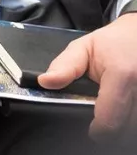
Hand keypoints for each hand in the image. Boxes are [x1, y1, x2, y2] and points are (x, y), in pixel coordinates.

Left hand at [39, 13, 136, 141]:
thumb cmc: (111, 43)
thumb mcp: (82, 48)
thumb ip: (64, 67)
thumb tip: (45, 82)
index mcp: (122, 75)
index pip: (110, 117)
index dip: (99, 129)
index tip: (92, 131)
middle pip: (125, 125)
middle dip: (110, 127)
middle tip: (99, 119)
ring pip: (134, 124)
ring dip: (122, 122)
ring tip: (111, 110)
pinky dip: (130, 116)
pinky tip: (122, 108)